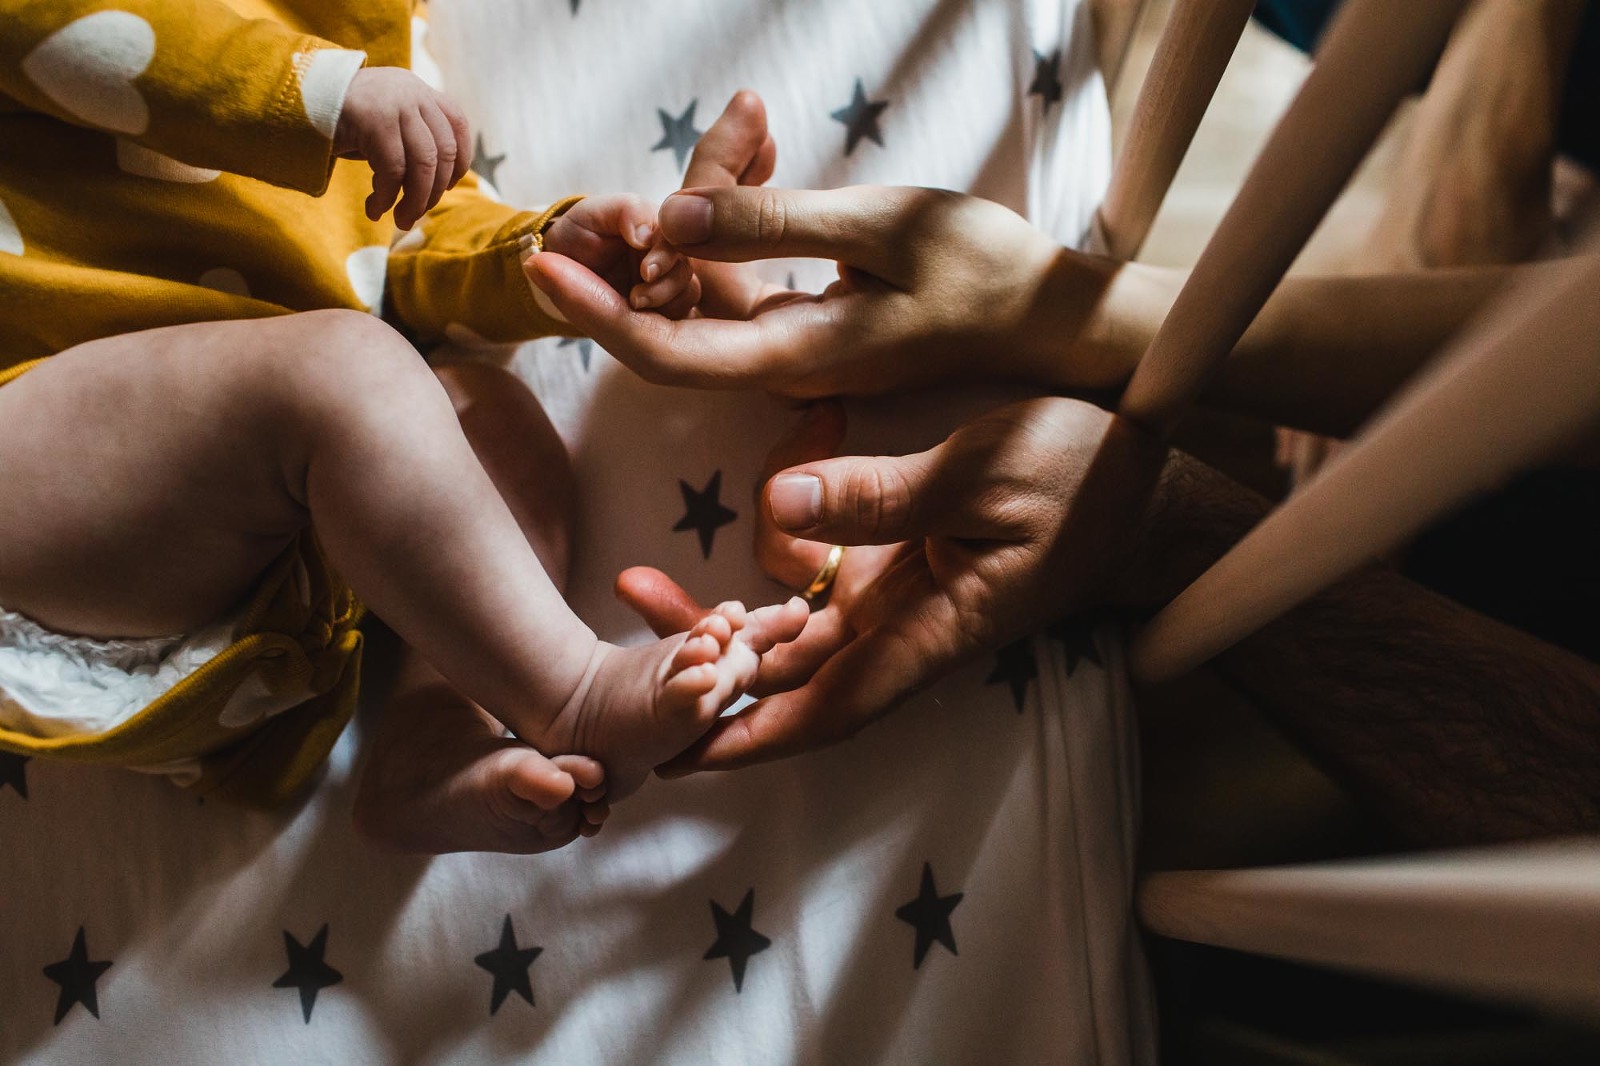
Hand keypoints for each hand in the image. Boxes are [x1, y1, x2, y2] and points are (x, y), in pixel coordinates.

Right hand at [334, 67, 471, 230]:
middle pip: (442, 152)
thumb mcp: (386, 126)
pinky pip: (393, 169)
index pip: (457, 124)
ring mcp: (395, 102)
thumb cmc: (342, 122)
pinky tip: (374, 209)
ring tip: (400, 220)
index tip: (446, 187)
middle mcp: (412, 92)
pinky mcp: (374, 118)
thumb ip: (412, 143)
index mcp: (419, 90)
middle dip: (433, 192)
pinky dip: (387, 196)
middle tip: (415, 215)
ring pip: (423, 163)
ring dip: (414, 200)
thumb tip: (437, 188)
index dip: (459, 161)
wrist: (295, 100)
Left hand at [524, 177, 1133, 397]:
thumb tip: (674, 224)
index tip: (541, 264)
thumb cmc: (984, 273)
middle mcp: (783, 362)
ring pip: (707, 288)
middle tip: (646, 165)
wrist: (1053, 319)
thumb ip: (778, 228)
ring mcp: (796, 344)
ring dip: (693, 218)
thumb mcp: (884, 231)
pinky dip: (735, 218)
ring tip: (726, 134)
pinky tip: (756, 148)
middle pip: (675, 315)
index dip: (597, 314)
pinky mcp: (811, 322)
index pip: (669, 352)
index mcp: (796, 354)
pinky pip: (744, 275)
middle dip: (639, 245)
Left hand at [617, 396, 1170, 771]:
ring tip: (639, 590)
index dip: (749, 737)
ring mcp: (899, 602)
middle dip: (706, 678)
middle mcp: (905, 631)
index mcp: (930, 631)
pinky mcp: (897, 568)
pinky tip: (739, 528)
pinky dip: (771, 566)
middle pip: (790, 679)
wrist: (1139, 483)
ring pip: (794, 634)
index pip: (827, 706)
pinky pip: (820, 585)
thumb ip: (884, 495)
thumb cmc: (1082, 484)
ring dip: (722, 623)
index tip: (676, 756)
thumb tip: (778, 505)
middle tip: (620, 664)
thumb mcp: (988, 473)